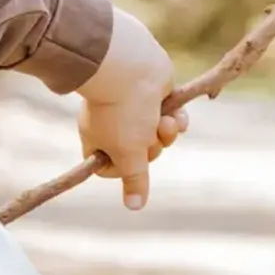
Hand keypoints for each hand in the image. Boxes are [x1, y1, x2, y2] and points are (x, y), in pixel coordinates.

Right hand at [77, 7, 187, 210]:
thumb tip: (135, 207)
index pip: (112, 169)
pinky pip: (170, 118)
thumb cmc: (124, 111)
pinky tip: (176, 114)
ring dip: (166, 132)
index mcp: (98, 140)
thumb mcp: (129, 152)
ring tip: (165, 120)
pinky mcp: (154, 97)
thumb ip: (134, 179)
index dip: (125, 170)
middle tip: (149, 135)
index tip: (130, 163)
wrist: (132, 67)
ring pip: (157, 136)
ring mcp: (135, 111)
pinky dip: (176, 119)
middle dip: (152, 147)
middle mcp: (115, 126)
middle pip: (141, 154)